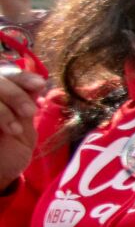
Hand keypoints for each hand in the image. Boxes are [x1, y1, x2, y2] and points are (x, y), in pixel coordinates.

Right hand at [0, 63, 45, 190]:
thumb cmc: (11, 151)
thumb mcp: (24, 128)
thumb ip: (26, 106)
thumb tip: (38, 83)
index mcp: (2, 93)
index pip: (10, 75)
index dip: (23, 77)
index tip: (40, 84)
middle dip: (15, 93)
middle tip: (29, 111)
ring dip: (3, 109)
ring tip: (15, 129)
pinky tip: (6, 131)